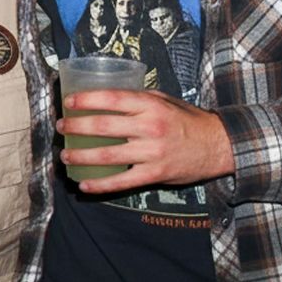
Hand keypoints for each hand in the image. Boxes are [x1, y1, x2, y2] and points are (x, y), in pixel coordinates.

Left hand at [58, 89, 234, 194]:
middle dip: (76, 127)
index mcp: (150, 105)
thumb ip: (137, 98)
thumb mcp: (165, 100)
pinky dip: (100, 185)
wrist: (219, 145)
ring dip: (81, 157)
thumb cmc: (188, 120)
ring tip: (65, 156)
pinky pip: (122, 182)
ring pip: (107, 155)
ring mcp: (151, 153)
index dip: (85, 100)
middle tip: (61, 128)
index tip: (68, 102)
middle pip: (102, 126)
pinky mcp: (155, 174)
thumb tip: (104, 96)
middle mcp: (149, 127)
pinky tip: (84, 185)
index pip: (111, 99)